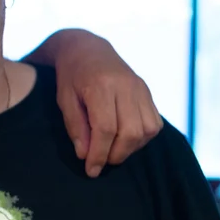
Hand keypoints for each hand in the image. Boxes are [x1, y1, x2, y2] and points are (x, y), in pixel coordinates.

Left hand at [55, 36, 162, 176]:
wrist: (88, 49)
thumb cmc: (71, 76)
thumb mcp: (65, 100)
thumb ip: (75, 127)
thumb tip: (85, 155)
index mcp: (101, 86)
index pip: (106, 128)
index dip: (99, 154)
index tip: (90, 170)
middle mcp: (127, 86)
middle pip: (130, 132)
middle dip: (116, 155)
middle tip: (100, 162)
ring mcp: (141, 89)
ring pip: (147, 130)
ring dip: (130, 148)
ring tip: (111, 151)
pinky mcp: (148, 93)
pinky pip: (154, 124)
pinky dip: (142, 138)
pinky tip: (125, 140)